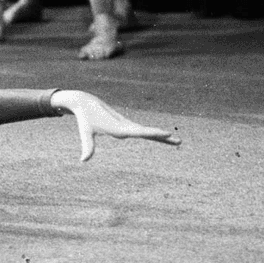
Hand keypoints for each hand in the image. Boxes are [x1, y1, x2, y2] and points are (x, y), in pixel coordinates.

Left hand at [51, 89, 180, 158]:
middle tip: (180, 141)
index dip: (154, 133)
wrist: (86, 102)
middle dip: (163, 137)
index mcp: (119, 127)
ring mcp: (127, 125)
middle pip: (148, 133)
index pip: (139, 132)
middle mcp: (125, 126)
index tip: (167, 133)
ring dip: (161, 136)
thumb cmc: (85, 118)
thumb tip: (83, 160)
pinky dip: (153, 134)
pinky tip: (161, 138)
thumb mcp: (85, 132)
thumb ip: (88, 146)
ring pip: (147, 132)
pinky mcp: (125, 125)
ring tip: (177, 141)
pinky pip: (142, 131)